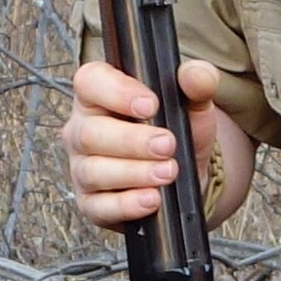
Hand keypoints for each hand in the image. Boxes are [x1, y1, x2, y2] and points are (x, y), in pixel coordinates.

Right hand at [65, 56, 243, 231]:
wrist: (185, 177)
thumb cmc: (176, 132)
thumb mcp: (193, 105)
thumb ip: (197, 84)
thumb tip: (196, 74)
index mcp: (100, 96)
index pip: (90, 81)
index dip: (116, 91)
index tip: (150, 104)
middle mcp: (83, 130)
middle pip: (89, 133)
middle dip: (132, 141)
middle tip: (167, 145)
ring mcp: (83, 168)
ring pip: (93, 171)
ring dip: (134, 173)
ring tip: (168, 172)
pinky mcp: (91, 203)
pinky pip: (99, 206)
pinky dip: (127, 204)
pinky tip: (152, 199)